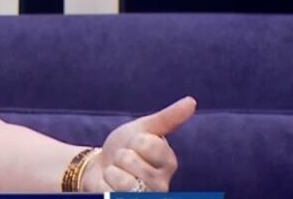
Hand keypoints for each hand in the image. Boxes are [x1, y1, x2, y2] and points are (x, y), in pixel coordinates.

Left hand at [82, 96, 196, 191]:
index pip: (148, 144)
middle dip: (121, 156)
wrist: (101, 166)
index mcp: (168, 162)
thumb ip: (167, 118)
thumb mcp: (143, 128)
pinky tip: (110, 186)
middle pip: (132, 161)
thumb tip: (191, 101)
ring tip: (117, 173)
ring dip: (112, 172)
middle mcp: (162, 184)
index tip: (134, 144)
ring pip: (124, 182)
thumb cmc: (125, 146)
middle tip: (124, 161)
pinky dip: (104, 186)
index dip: (134, 141)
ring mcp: (146, 196)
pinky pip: (111, 194)